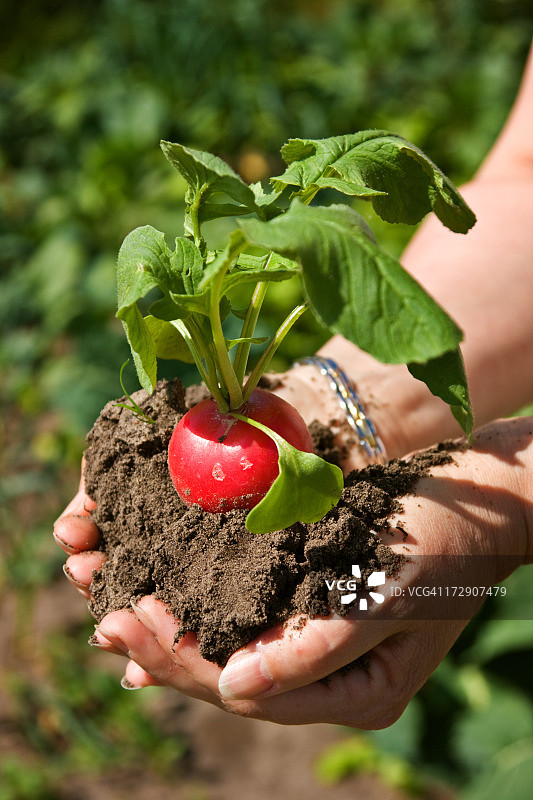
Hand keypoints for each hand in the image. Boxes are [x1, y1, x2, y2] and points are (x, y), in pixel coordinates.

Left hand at [55, 418, 531, 725]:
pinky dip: (195, 594)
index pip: (246, 689)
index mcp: (350, 691)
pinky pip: (237, 608)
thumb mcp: (386, 596)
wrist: (475, 505)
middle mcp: (322, 674)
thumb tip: (234, 692)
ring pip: (224, 642)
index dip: (184, 660)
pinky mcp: (303, 601)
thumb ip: (315, 650)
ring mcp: (311, 638)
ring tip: (107, 596)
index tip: (130, 623)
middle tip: (101, 616)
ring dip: (167, 620)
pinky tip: (156, 578)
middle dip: (160, 645)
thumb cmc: (443, 546)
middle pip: (225, 673)